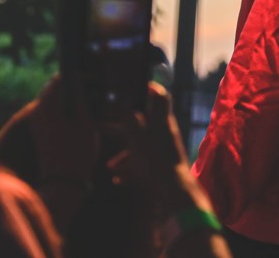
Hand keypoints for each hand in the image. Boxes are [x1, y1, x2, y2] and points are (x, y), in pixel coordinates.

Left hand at [27, 75, 99, 184]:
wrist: (64, 182)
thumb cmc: (78, 150)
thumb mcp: (86, 120)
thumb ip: (81, 96)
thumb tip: (80, 79)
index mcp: (46, 106)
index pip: (60, 78)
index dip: (78, 75)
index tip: (94, 78)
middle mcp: (37, 112)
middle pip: (56, 90)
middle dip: (74, 87)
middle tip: (95, 90)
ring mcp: (38, 123)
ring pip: (55, 102)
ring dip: (71, 100)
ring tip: (92, 104)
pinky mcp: (41, 133)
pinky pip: (54, 114)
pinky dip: (67, 111)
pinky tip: (83, 118)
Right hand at [109, 83, 212, 216]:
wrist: (174, 193)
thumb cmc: (155, 160)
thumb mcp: (136, 135)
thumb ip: (127, 116)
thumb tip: (120, 97)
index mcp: (162, 121)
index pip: (160, 98)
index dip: (151, 89)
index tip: (138, 85)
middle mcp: (164, 134)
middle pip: (143, 125)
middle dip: (122, 128)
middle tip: (104, 126)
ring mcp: (165, 151)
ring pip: (141, 148)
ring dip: (124, 156)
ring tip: (110, 167)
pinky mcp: (163, 168)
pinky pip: (145, 165)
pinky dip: (131, 171)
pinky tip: (118, 180)